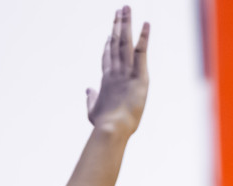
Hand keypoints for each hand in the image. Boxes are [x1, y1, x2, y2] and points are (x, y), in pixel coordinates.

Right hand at [86, 7, 149, 136]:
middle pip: (115, 43)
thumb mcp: (93, 109)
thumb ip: (90, 98)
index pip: (107, 57)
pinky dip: (143, 37)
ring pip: (125, 41)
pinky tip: (145, 23)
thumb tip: (87, 90)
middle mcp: (115, 70)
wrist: (112, 126)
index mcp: (107, 79)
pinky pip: (141, 51)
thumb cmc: (103, 123)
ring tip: (126, 8)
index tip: (108, 34)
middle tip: (119, 11)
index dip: (107, 44)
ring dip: (126, 23)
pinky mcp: (138, 74)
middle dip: (117, 26)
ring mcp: (125, 70)